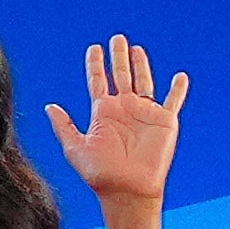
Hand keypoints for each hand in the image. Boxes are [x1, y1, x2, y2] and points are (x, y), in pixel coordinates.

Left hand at [45, 34, 186, 228]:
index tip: (93, 48)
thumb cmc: (100, 174)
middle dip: (117, 57)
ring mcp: (144, 113)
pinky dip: (178, 89)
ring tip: (136, 48)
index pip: (97, 82)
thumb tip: (49, 106)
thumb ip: (64, 126)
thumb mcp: (75, 148)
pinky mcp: (165, 121)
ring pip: (144, 81)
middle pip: (120, 76)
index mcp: (103, 113)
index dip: (95, 65)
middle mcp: (124, 109)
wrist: (126, 190)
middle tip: (116, 38)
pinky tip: (180, 76)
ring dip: (140, 65)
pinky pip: (173, 101)